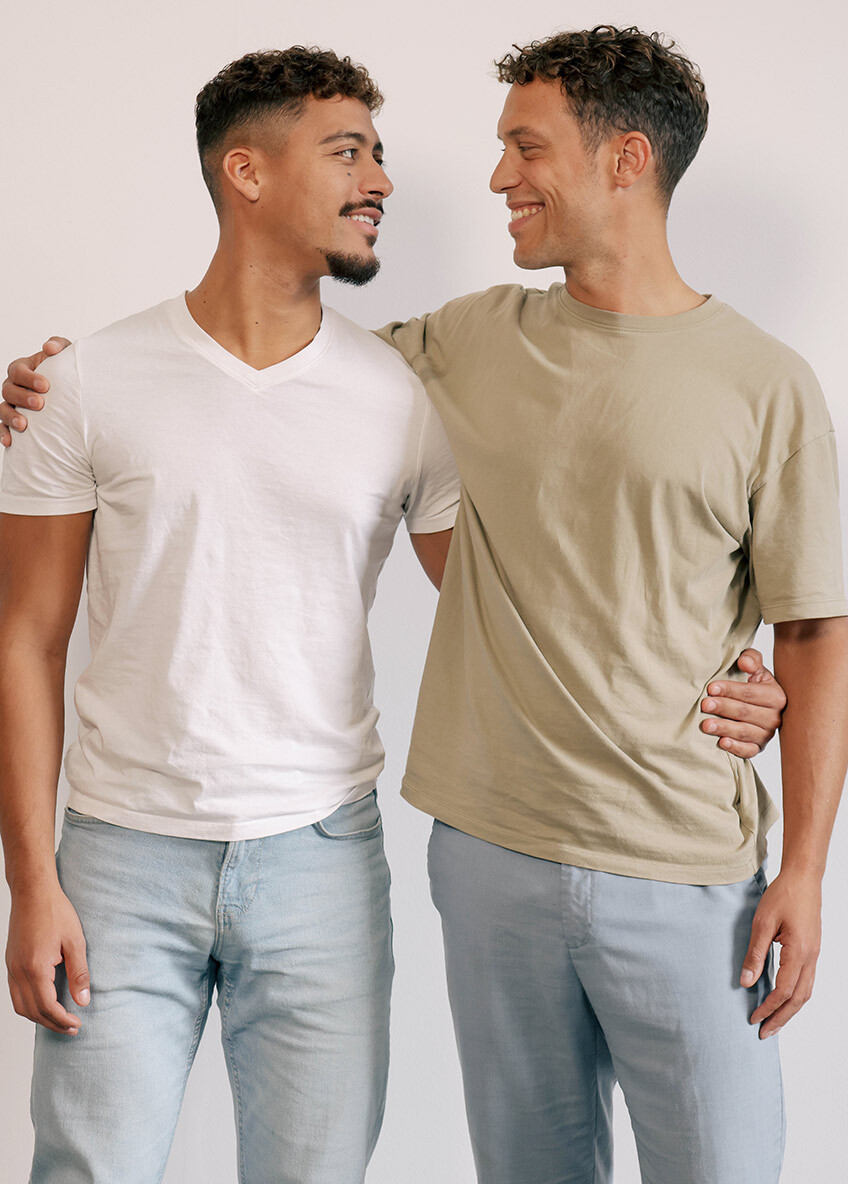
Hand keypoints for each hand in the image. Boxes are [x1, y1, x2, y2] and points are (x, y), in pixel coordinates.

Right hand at [0, 337, 69, 446]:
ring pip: (3, 409)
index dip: (29, 378)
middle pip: (8, 390)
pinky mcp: (13, 421)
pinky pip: (3, 427)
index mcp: (23, 368)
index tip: (46, 386)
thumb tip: (48, 347)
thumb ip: (59, 345)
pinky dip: (4, 433)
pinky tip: (10, 442)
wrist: (69, 391)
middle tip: (39, 404)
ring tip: (23, 425)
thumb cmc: (65, 371)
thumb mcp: (66, 355)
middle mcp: (13, 386)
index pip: (18, 370)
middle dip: (22, 397)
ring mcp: (11, 404)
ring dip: (11, 417)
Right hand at [6, 880, 89, 1033]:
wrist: (32, 892)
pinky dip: (29, 1005)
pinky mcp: (10, 963)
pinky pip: (15, 994)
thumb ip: (79, 973)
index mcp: (35, 968)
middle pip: (32, 1011)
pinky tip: (44, 1002)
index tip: (77, 1024)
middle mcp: (19, 972)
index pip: (47, 1006)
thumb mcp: (75, 941)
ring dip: (39, 1017)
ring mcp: (11, 968)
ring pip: (20, 1006)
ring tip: (59, 1019)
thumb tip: (83, 1001)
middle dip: (52, 1023)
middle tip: (71, 1028)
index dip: (62, 1020)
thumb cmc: (55, 912)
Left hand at [700, 648, 786, 757]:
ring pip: (745, 732)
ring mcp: (767, 734)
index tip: (711, 688)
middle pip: (745, 712)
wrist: (759, 706)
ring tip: (705, 725)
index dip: (730, 690)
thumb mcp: (756, 669)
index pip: (750, 693)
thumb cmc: (753, 684)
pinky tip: (722, 743)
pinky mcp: (758, 747)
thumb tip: (744, 663)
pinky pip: (749, 750)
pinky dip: (736, 748)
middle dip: (723, 708)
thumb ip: (752, 659)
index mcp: (776, 696)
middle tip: (704, 705)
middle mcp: (775, 717)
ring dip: (724, 728)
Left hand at [741, 870, 820, 1037]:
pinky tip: (783, 999)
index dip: (768, 1008)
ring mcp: (815, 954)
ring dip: (790, 1010)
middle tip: (764, 1032)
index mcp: (799, 952)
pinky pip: (807, 981)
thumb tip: (745, 982)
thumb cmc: (783, 895)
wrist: (804, 878)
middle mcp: (811, 957)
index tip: (753, 1019)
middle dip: (781, 1018)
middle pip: (799, 999)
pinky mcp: (812, 950)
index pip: (784, 991)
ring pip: (806, 992)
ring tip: (773, 1022)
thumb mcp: (762, 922)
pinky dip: (796, 996)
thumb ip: (755, 954)